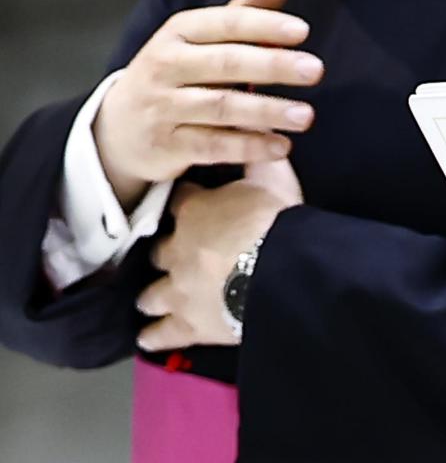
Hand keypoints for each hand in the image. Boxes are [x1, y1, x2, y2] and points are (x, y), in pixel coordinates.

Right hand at [94, 0, 323, 208]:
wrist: (118, 127)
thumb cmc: (178, 70)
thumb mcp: (203, 36)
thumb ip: (248, 7)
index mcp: (179, 31)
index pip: (226, 22)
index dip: (264, 25)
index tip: (303, 31)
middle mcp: (165, 65)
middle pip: (226, 63)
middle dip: (273, 66)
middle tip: (317, 70)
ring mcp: (162, 107)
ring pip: (220, 107)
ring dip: (267, 111)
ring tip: (307, 116)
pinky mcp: (165, 146)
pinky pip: (211, 146)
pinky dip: (248, 146)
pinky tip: (281, 146)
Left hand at [136, 157, 303, 350]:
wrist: (280, 268)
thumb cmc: (276, 219)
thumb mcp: (273, 177)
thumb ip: (259, 156)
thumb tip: (257, 126)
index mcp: (195, 212)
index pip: (181, 200)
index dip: (187, 200)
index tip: (192, 200)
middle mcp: (177, 250)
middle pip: (159, 250)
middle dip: (166, 252)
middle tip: (176, 254)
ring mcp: (178, 291)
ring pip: (152, 294)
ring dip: (154, 295)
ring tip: (155, 298)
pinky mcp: (187, 325)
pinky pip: (161, 333)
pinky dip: (154, 335)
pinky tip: (149, 337)